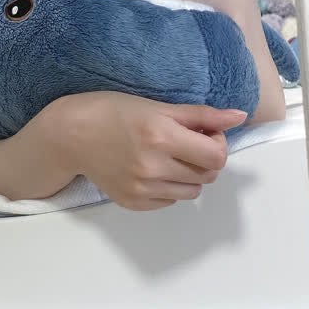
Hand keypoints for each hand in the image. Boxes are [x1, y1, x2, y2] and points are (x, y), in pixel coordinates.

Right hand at [60, 91, 245, 210]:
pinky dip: (169, 186)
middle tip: (185, 141)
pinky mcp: (134, 203)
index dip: (217, 142)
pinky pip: (170, 200)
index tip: (203, 132)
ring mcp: (143, 189)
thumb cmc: (111, 111)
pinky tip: (151, 168)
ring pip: (192, 191)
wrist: (69, 135)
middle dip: (204, 157)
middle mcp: (154, 166)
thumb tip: (239, 116)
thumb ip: (201, 115)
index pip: (216, 155)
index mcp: (162, 136)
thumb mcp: (156, 105)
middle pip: (208, 175)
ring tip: (167, 155)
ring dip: (189, 174)